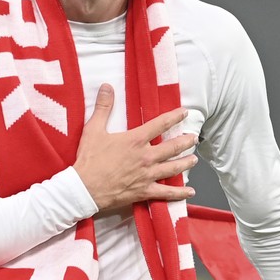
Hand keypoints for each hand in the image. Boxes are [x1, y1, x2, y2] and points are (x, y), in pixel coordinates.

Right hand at [73, 84, 196, 212]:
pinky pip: (166, 192)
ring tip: (194, 159)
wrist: (85, 188)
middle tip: (193, 138)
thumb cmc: (89, 160)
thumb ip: (103, 107)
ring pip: (173, 167)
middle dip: (186, 141)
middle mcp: (146, 156)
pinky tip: (190, 191)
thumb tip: (106, 87)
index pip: (160, 124)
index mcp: (135, 140)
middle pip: (173, 147)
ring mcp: (147, 175)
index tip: (184, 112)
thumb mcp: (93, 129)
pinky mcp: (144, 191)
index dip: (174, 117)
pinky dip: (180, 193)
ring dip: (186, 163)